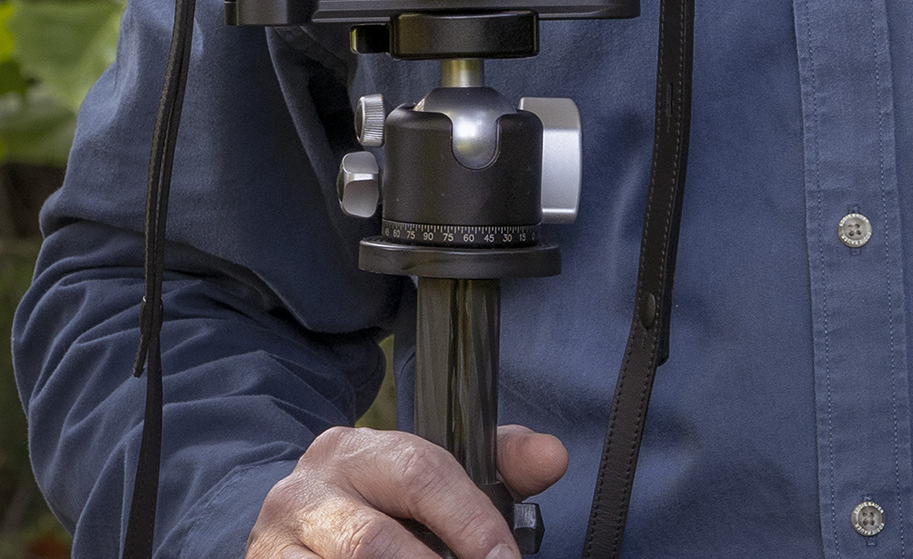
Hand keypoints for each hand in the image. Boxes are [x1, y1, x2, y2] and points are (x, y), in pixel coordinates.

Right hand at [246, 423, 567, 556]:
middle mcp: (304, 493)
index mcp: (351, 450)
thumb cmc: (375, 502)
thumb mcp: (426, 472)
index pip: (419, 473)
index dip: (470, 522)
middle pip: (373, 542)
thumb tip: (553, 457)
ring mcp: (274, 547)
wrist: (285, 531)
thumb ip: (496, 463)